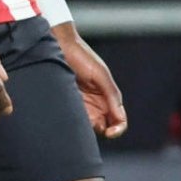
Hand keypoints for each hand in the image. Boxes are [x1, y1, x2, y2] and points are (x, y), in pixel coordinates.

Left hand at [52, 22, 127, 138]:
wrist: (60, 47)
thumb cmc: (82, 57)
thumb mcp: (101, 74)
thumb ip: (112, 95)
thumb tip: (120, 118)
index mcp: (109, 98)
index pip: (119, 121)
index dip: (118, 130)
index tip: (111, 133)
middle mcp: (97, 104)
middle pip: (105, 127)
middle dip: (102, 131)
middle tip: (94, 125)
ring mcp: (83, 106)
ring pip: (89, 127)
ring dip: (87, 128)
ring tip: (81, 117)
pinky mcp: (68, 105)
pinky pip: (73, 120)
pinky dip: (74, 122)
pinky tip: (71, 116)